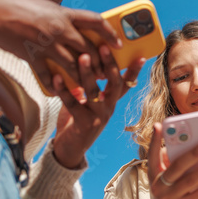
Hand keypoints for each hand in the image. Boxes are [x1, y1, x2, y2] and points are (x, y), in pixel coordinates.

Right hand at [0, 0, 121, 93]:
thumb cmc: (16, 5)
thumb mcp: (46, 8)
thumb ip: (62, 19)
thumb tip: (77, 29)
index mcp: (64, 13)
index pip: (96, 22)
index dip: (110, 34)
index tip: (118, 44)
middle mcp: (58, 28)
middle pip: (88, 48)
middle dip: (99, 63)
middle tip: (104, 73)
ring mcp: (45, 43)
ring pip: (73, 65)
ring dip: (83, 78)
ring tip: (90, 88)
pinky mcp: (31, 56)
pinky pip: (48, 74)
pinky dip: (57, 85)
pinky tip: (63, 92)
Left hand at [52, 45, 143, 168]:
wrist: (69, 150)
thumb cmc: (77, 121)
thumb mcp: (86, 102)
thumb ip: (87, 86)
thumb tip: (81, 62)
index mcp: (111, 102)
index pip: (126, 84)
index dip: (134, 71)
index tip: (141, 57)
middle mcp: (108, 108)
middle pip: (114, 84)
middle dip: (109, 64)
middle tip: (103, 47)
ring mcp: (97, 116)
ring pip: (94, 92)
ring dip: (87, 73)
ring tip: (82, 56)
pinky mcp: (83, 124)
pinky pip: (73, 103)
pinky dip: (64, 90)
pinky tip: (57, 77)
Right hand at [147, 123, 197, 198]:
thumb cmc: (167, 191)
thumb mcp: (162, 177)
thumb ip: (168, 160)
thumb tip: (178, 140)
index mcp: (153, 174)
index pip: (151, 154)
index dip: (154, 140)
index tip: (159, 125)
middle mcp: (158, 186)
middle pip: (176, 166)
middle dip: (193, 154)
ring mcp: (169, 198)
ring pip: (190, 181)